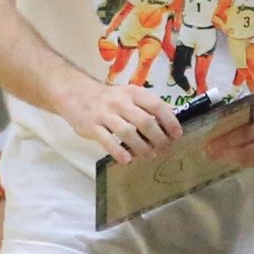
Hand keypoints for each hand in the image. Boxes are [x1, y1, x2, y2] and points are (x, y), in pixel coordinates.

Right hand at [55, 79, 181, 164]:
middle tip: (166, 149)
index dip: (169, 120)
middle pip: (144, 121)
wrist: (76, 94)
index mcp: (133, 93)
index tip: (177, 134)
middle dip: (158, 138)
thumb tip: (171, 121)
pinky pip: (107, 141)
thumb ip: (147, 107)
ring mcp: (105, 114)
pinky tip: (128, 160)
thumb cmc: (109, 99)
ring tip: (150, 156)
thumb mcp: (129, 95)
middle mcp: (120, 102)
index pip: (156, 105)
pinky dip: (119, 152)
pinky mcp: (91, 127)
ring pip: (127, 132)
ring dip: (141, 147)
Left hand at [204, 86, 253, 166]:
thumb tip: (217, 124)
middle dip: (227, 154)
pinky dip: (247, 161)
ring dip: (235, 160)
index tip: (210, 145)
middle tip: (210, 154)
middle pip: (249, 152)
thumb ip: (242, 112)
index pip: (245, 135)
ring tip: (219, 157)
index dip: (226, 141)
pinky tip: (235, 158)